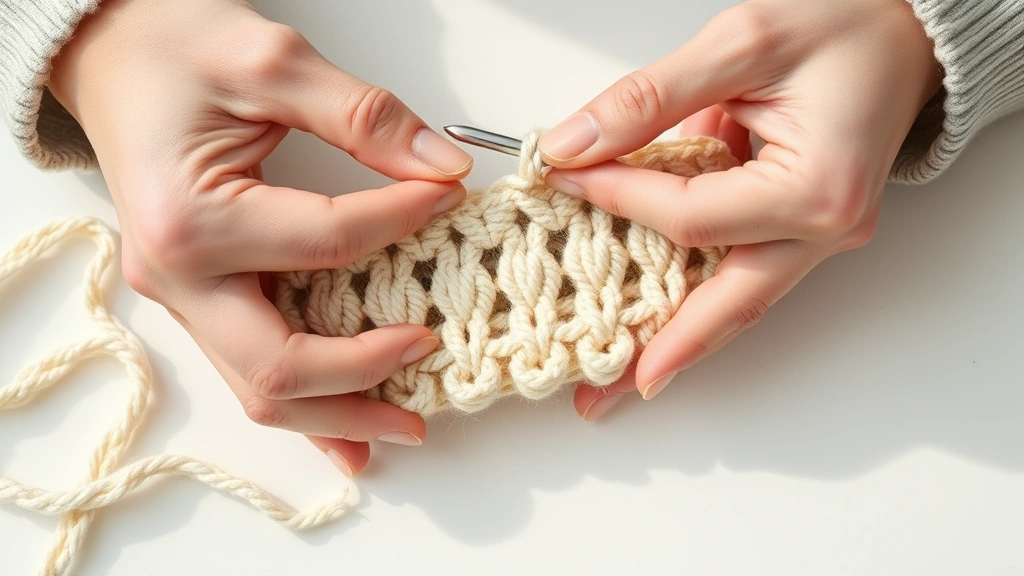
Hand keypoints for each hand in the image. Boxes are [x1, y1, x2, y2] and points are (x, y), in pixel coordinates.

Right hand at [48, 0, 473, 473]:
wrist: (111, 55)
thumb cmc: (175, 50)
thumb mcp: (272, 62)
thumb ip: (363, 117)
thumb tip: (442, 168)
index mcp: (190, 219)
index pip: (327, 243)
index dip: (403, 219)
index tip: (450, 195)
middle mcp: (176, 276)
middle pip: (279, 365)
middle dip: (365, 378)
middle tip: (434, 356)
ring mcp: (181, 296)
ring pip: (261, 386)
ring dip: (337, 414)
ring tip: (406, 425)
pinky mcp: (196, 298)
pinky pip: (250, 367)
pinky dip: (304, 403)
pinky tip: (347, 436)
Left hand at [537, 0, 941, 417]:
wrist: (904, 31)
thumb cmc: (844, 27)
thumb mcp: (740, 43)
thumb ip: (650, 99)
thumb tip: (575, 145)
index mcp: (817, 188)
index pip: (690, 217)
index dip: (618, 200)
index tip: (566, 176)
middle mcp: (826, 228)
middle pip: (726, 304)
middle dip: (659, 351)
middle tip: (598, 394)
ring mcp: (820, 236)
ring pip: (737, 302)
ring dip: (678, 341)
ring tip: (620, 378)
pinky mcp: (805, 229)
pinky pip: (744, 274)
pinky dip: (699, 299)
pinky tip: (660, 325)